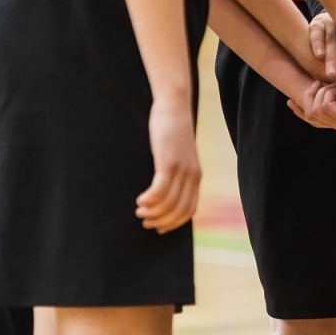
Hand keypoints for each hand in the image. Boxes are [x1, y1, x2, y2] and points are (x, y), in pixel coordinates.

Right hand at [136, 100, 199, 232]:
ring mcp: (181, 169)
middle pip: (179, 211)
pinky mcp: (168, 162)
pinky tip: (140, 200)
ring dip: (152, 212)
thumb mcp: (180, 154)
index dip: (174, 223)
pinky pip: (159, 191)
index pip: (189, 210)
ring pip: (168, 204)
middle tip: (145, 222)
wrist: (174, 106)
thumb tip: (166, 190)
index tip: (160, 228)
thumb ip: (177, 171)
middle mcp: (192, 175)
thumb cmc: (173, 130)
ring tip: (140, 211)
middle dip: (161, 221)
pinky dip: (149, 200)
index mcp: (196, 176)